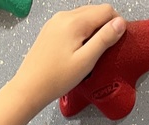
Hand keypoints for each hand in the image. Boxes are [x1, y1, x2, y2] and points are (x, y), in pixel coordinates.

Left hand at [11, 4, 125, 115]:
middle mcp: (63, 17)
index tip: (117, 41)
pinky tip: (76, 50)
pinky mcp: (49, 31)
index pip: (106, 11)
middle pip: (94, 11)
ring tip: (90, 52)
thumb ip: (104, 39)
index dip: (116, 24)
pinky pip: (71, 24)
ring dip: (92, 29)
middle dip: (104, 26)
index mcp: (74, 22)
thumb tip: (120, 22)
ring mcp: (54, 23)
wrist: (27, 89)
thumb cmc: (55, 79)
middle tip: (105, 49)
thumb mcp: (85, 61)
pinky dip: (79, 32)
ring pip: (82, 17)